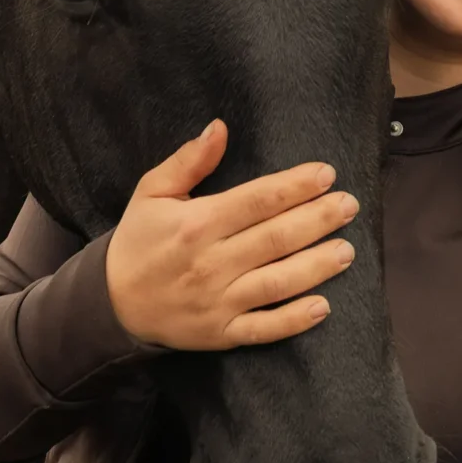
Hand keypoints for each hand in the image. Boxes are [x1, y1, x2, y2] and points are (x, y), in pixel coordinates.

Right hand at [104, 120, 358, 350]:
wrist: (111, 303)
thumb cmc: (139, 241)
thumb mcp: (151, 192)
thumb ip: (188, 161)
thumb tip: (220, 128)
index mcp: (196, 224)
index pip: (256, 201)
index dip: (295, 187)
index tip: (326, 174)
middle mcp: (211, 263)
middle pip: (276, 239)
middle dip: (318, 220)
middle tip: (350, 205)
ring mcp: (218, 302)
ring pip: (278, 283)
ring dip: (317, 266)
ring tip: (347, 250)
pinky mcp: (221, 334)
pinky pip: (264, 328)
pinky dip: (294, 320)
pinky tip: (322, 307)